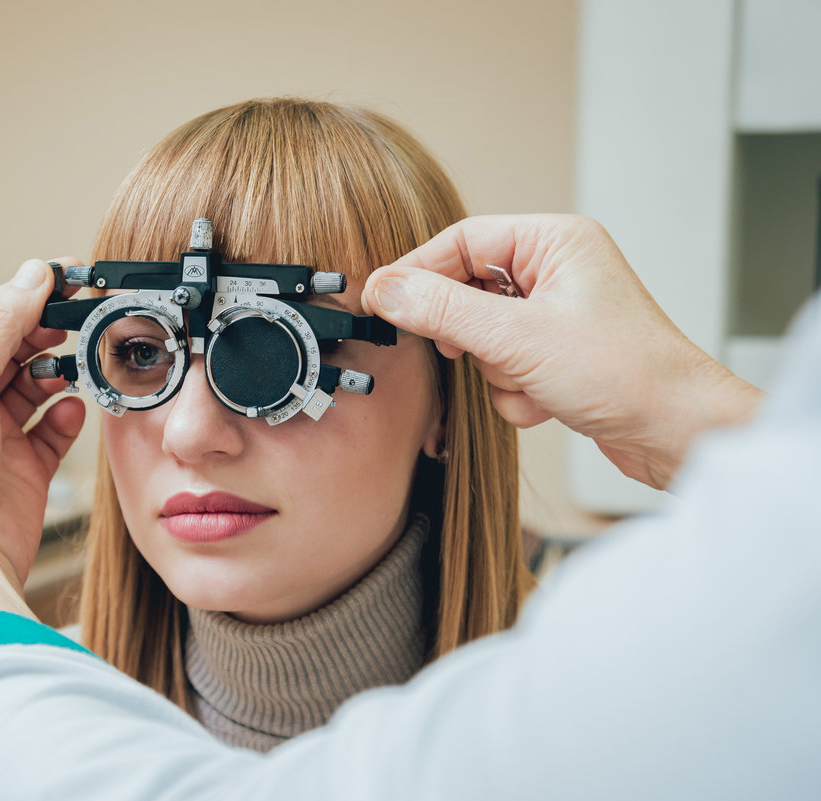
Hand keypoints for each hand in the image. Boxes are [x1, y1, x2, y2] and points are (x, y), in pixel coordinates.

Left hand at [0, 258, 85, 663]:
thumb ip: (0, 325)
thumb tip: (30, 276)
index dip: (28, 291)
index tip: (68, 276)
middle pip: (19, 345)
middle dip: (50, 328)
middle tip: (84, 315)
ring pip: (42, 382)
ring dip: (62, 370)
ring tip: (79, 362)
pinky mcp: (28, 463)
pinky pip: (58, 425)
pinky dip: (70, 413)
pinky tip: (74, 408)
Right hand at [362, 214, 762, 489]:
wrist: (678, 433)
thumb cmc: (624, 373)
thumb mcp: (517, 338)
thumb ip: (443, 311)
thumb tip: (385, 290)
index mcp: (556, 241)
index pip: (462, 240)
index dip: (418, 271)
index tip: (381, 300)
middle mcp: (557, 271)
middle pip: (468, 290)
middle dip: (469, 334)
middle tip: (467, 351)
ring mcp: (558, 315)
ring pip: (484, 335)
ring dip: (497, 370)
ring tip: (533, 382)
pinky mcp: (559, 356)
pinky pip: (506, 366)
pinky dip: (516, 391)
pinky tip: (548, 403)